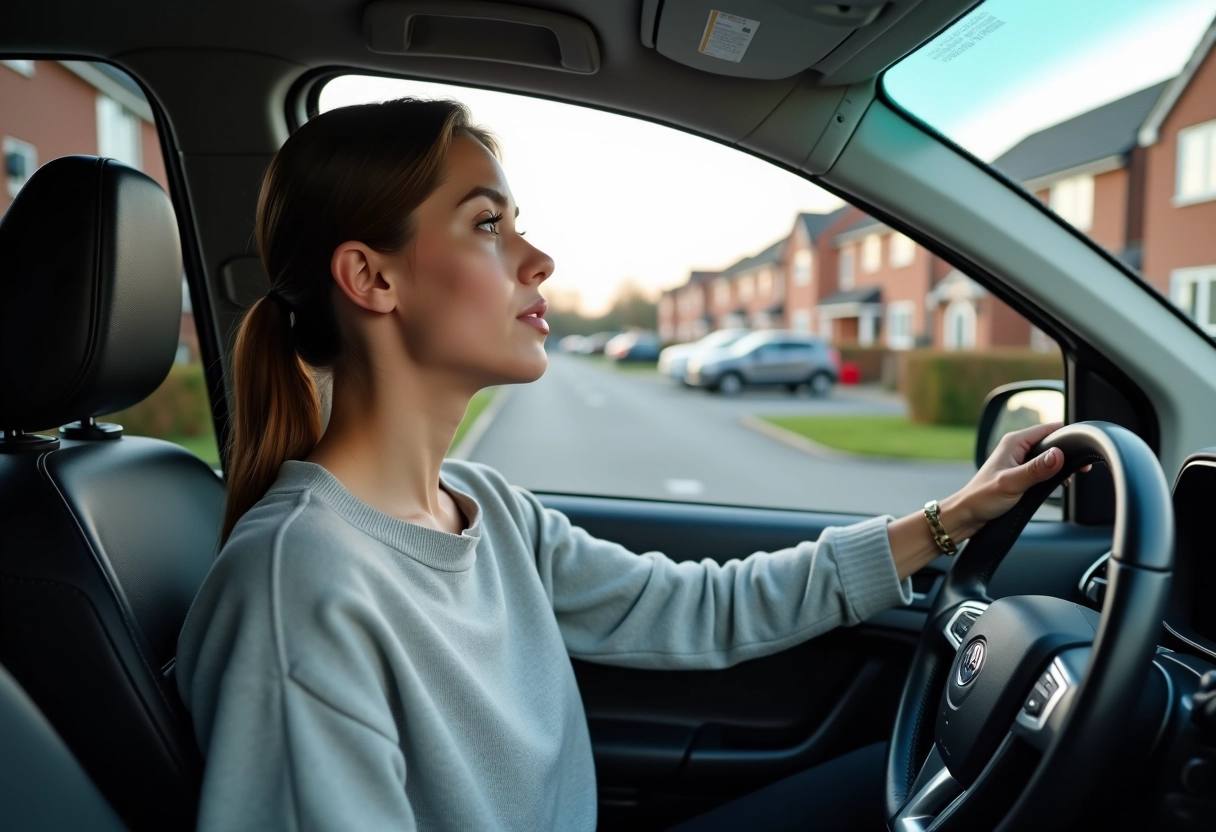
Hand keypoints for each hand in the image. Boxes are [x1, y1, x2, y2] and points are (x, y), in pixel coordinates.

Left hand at [945, 421, 1087, 538]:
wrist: (966, 515)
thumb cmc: (981, 498)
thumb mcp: (1012, 483)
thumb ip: (1036, 470)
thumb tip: (1058, 455)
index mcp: (1014, 442)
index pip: (1050, 429)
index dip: (1069, 438)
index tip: (1083, 452)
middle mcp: (1017, 448)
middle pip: (1052, 442)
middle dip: (1067, 454)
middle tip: (1081, 470)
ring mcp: (1019, 461)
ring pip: (1049, 457)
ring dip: (1061, 466)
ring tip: (1069, 479)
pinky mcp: (1021, 474)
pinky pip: (1044, 469)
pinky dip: (1054, 476)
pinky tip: (1059, 486)